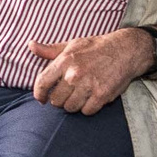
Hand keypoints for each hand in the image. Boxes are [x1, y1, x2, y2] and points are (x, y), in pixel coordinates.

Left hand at [29, 28, 155, 114]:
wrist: (126, 50)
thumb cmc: (96, 47)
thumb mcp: (72, 45)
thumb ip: (50, 50)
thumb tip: (31, 45)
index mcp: (64, 61)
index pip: (42, 83)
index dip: (39, 94)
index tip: (41, 99)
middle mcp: (74, 74)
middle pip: (56, 100)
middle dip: (59, 100)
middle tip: (68, 95)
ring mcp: (88, 85)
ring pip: (70, 108)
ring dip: (73, 105)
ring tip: (80, 96)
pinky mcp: (101, 95)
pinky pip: (86, 111)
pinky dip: (88, 108)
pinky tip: (91, 99)